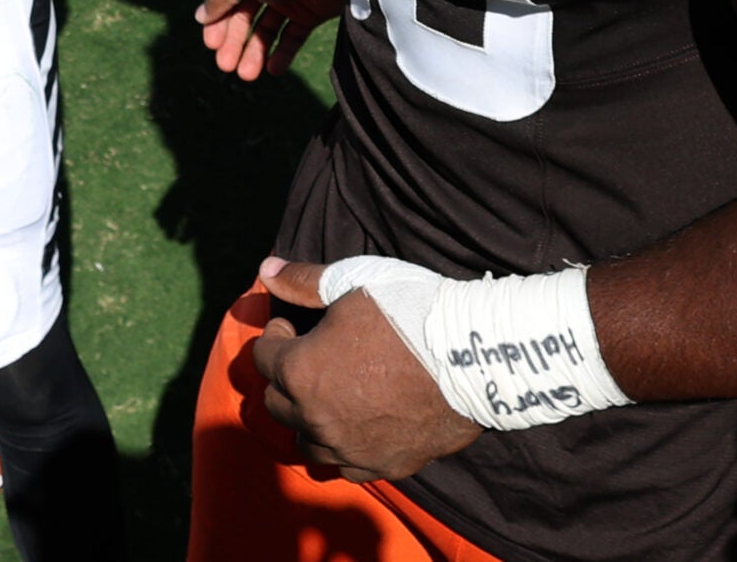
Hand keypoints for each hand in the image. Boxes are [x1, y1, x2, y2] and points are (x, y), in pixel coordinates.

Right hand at [198, 0, 343, 80]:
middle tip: (226, 66)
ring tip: (248, 75)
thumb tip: (200, 17)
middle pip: (245, 16)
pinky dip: (282, 53)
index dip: (218, 20)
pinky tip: (273, 69)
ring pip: (267, 29)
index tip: (210, 44)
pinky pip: (292, 36)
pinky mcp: (312, 12)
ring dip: (255, 52)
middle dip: (235, 42)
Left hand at [250, 258, 482, 481]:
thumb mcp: (354, 282)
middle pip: (277, 403)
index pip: (263, 357)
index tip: (292, 325)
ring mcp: (349, 448)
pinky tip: (359, 424)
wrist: (473, 355)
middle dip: (286, 377)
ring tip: (331, 394)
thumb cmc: (410, 311)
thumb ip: (304, 281)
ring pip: (307, 442)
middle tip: (311, 356)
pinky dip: (344, 446)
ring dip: (309, 418)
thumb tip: (266, 269)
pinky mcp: (383, 466)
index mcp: (301, 372)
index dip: (276, 334)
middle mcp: (316, 419)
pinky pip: (346, 465)